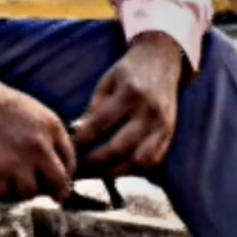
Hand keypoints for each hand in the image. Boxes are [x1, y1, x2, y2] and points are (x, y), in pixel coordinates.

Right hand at [0, 55, 76, 202]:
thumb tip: (60, 166)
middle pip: (59, 184)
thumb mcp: (33, 112)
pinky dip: (3, 190)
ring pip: (32, 193)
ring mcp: (17, 161)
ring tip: (17, 183)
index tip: (58, 181)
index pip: (71, 163)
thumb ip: (50, 136)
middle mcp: (39, 146)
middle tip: (51, 198)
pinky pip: (6, 194)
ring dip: (25, 192)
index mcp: (52, 128)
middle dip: (56, 194)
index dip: (65, 175)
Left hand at [69, 32, 184, 174]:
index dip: (81, 141)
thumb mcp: (107, 82)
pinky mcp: (170, 135)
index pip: (100, 124)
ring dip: (114, 173)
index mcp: (130, 93)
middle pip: (119, 148)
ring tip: (95, 175)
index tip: (67, 150)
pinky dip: (133, 171)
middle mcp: (149, 112)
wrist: (164, 61)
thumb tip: (77, 138)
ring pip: (138, 161)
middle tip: (77, 170)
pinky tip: (116, 171)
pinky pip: (152, 162)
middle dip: (94, 163)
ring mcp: (163, 126)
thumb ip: (94, 109)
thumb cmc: (130, 71)